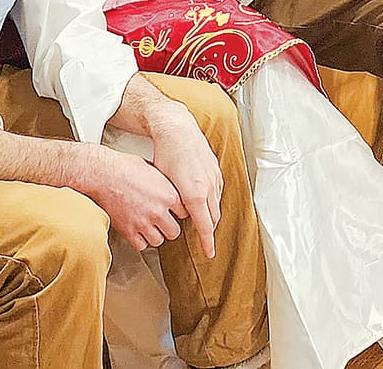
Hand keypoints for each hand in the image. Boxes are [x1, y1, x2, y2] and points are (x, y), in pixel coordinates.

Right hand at [84, 146, 188, 251]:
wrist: (103, 173)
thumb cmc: (125, 166)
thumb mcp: (154, 169)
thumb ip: (165, 184)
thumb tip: (171, 189)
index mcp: (169, 194)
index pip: (185, 213)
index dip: (178, 212)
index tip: (174, 212)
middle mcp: (158, 211)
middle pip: (174, 232)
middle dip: (169, 227)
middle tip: (163, 222)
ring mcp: (143, 222)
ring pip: (159, 241)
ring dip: (155, 235)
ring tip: (150, 227)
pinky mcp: (128, 230)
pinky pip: (141, 245)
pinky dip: (140, 240)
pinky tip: (138, 231)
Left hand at [145, 103, 223, 257]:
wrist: (178, 129)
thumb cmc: (167, 155)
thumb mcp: (164, 184)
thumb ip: (174, 203)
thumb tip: (180, 215)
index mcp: (195, 194)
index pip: (205, 226)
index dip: (208, 242)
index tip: (210, 253)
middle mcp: (208, 187)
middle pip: (213, 217)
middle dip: (210, 230)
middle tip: (204, 240)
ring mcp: (214, 177)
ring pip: (217, 204)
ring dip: (211, 215)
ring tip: (203, 222)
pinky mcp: (215, 169)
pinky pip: (218, 191)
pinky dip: (213, 201)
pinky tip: (205, 201)